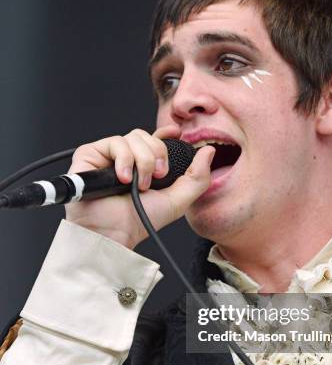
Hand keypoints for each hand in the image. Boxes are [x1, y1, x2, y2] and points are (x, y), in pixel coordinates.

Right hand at [65, 125, 214, 248]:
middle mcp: (126, 158)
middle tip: (157, 176)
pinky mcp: (90, 155)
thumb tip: (208, 151)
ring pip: (132, 137)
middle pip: (146, 135)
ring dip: (142, 160)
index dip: (166, 133)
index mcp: (144, 165)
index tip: (177, 132)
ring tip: (139, 184)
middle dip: (157, 154)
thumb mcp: (178, 200)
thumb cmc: (140, 220)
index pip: (155, 139)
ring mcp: (108, 156)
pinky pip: (114, 142)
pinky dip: (124, 159)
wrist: (115, 232)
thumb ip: (197, 177)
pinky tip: (124, 178)